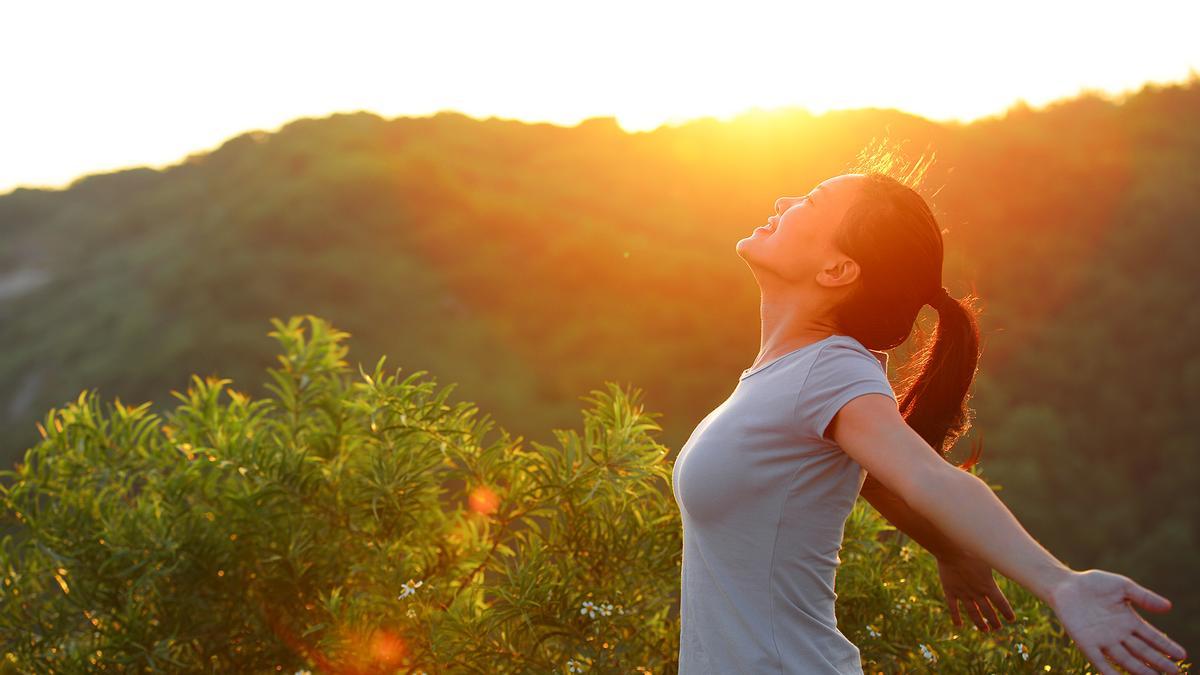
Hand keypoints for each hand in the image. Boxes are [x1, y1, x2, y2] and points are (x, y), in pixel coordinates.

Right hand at [936, 549, 1015, 631]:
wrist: (951, 549)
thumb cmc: (972, 548)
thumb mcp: (990, 557)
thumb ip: (999, 563)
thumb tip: (1013, 560)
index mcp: (988, 585)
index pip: (1002, 603)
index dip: (1007, 612)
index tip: (1011, 619)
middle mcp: (977, 593)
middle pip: (988, 611)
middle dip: (994, 621)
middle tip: (998, 628)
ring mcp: (963, 594)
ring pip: (973, 613)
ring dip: (979, 623)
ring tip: (984, 630)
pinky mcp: (950, 591)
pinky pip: (953, 608)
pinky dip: (956, 617)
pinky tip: (959, 625)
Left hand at [1048, 569, 1186, 673]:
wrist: (1065, 584)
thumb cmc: (1094, 584)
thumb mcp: (1123, 586)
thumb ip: (1144, 597)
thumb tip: (1169, 607)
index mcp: (1129, 621)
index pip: (1152, 637)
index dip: (1166, 646)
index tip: (1182, 655)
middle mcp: (1118, 634)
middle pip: (1142, 652)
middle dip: (1159, 663)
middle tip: (1175, 673)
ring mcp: (1103, 640)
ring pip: (1126, 660)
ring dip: (1140, 670)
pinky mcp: (1086, 643)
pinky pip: (1100, 661)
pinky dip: (1110, 672)